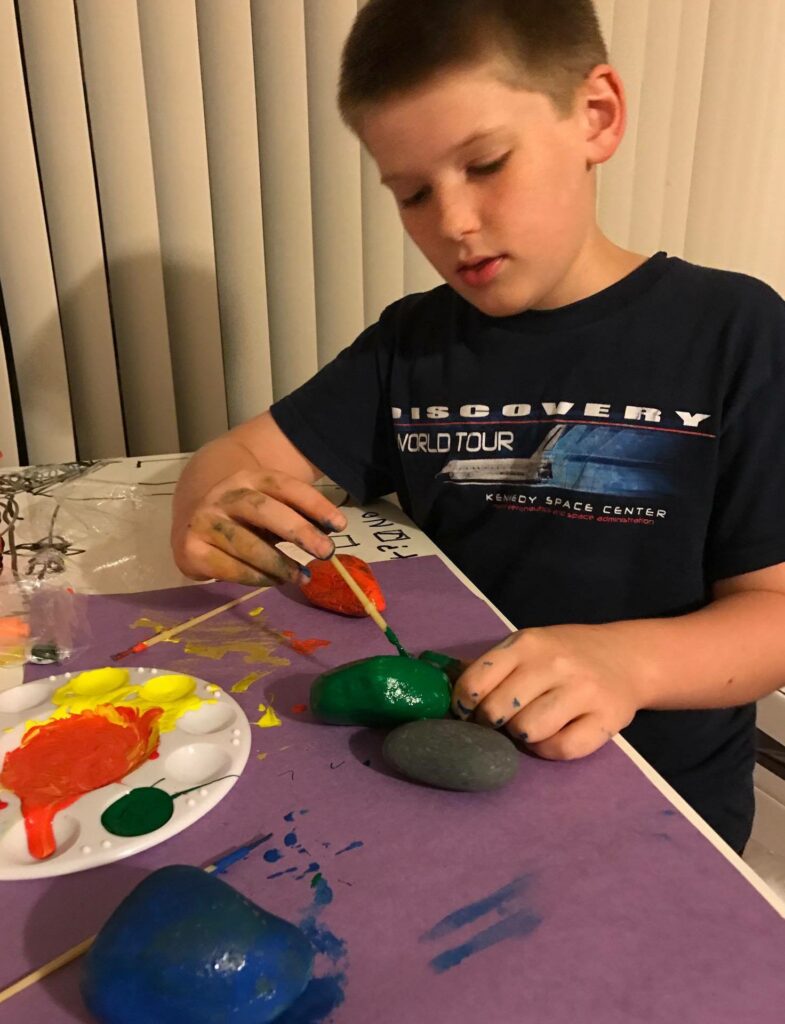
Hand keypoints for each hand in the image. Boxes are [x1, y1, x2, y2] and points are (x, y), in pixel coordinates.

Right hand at [171, 469, 346, 585]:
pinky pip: (229, 568)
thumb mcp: (270, 507)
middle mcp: (225, 495)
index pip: (284, 486)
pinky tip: (274, 581)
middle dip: (298, 531)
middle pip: (264, 510)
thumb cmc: (244, 517)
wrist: (193, 519)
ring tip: (303, 576)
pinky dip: (256, 577)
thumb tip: (330, 533)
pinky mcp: (191, 549)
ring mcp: (205, 521)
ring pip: (246, 544)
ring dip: (279, 563)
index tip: (340, 525)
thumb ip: (297, 515)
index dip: (314, 504)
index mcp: (249, 478)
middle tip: (326, 552)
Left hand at [451, 625, 643, 759]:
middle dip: (492, 721)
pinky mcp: (606, 720)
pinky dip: (549, 750)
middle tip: (503, 719)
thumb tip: (442, 681)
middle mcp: (554, 664)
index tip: (468, 709)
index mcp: (527, 644)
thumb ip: (490, 665)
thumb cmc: (565, 653)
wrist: (627, 657)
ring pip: (527, 731)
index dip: (464, 703)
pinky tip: (552, 736)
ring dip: (521, 735)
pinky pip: (561, 749)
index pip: (476, 681)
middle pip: (497, 710)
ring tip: (529, 725)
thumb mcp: (527, 646)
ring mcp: (583, 691)